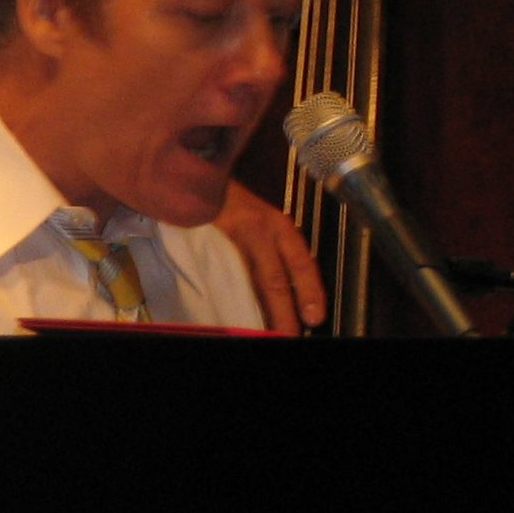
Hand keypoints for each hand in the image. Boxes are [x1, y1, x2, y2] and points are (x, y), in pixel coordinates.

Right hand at [213, 181, 326, 333]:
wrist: (197, 177)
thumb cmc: (235, 205)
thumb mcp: (263, 223)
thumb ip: (276, 253)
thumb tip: (290, 295)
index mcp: (277, 226)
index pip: (300, 261)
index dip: (309, 291)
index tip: (315, 316)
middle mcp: (257, 230)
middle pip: (274, 279)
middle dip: (283, 313)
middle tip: (289, 334)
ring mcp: (230, 238)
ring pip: (247, 282)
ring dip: (255, 312)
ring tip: (261, 333)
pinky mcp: (204, 244)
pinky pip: (218, 279)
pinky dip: (225, 299)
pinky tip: (230, 315)